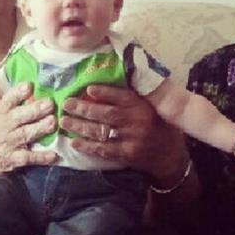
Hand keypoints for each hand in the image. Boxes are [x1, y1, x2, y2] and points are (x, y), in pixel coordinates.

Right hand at [0, 82, 56, 182]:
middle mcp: (2, 127)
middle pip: (18, 117)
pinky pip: (27, 158)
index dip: (18, 92)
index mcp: (0, 114)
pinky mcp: (11, 160)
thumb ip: (16, 106)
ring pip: (24, 135)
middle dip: (35, 109)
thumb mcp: (0, 117)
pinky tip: (53, 155)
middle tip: (50, 103)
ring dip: (39, 128)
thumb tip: (37, 91)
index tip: (29, 85)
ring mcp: (7, 144)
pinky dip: (40, 157)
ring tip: (52, 122)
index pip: (8, 100)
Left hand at [60, 85, 186, 180]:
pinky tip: (73, 142)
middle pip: (107, 113)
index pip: (122, 96)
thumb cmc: (158, 125)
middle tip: (66, 104)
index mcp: (143, 106)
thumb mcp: (152, 106)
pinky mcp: (128, 154)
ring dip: (80, 126)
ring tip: (64, 121)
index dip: (104, 92)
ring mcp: (132, 139)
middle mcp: (138, 121)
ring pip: (102, 131)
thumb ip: (135, 96)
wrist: (170, 155)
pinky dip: (87, 146)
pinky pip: (104, 149)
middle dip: (84, 108)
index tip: (88, 88)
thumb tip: (112, 80)